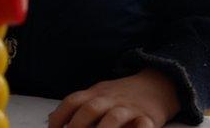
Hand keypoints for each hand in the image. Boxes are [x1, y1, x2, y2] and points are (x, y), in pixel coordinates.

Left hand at [47, 68, 178, 127]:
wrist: (157, 84)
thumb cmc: (122, 95)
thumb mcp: (98, 94)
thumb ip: (78, 106)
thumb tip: (51, 119)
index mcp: (97, 93)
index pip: (73, 101)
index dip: (60, 116)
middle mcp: (111, 99)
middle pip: (90, 108)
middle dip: (77, 126)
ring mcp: (129, 108)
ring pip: (114, 117)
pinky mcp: (148, 117)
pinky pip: (142, 125)